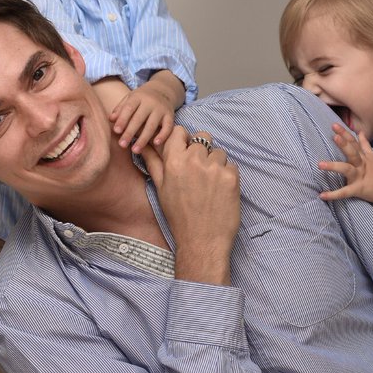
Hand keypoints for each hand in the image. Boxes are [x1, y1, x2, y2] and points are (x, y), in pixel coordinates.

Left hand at [110, 70, 184, 152]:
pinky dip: (163, 135)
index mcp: (138, 97)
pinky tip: (155, 144)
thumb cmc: (141, 98)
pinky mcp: (170, 116)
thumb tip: (110, 120)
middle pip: (139, 119)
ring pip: (152, 125)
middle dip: (130, 132)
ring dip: (143, 139)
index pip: (129, 108)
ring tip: (135, 150)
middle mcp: (150, 102)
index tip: (116, 131)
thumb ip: (120, 109)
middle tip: (122, 145)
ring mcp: (161, 109)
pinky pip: (168, 127)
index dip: (122, 120)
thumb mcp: (130, 99)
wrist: (163, 90)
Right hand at [141, 126, 238, 284]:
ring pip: (219, 151)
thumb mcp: (161, 188)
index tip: (186, 151)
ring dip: (216, 163)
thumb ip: (153, 162)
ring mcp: (214, 167)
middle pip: (203, 137)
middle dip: (202, 150)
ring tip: (209, 185)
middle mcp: (194, 160)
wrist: (202, 240)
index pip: (179, 131)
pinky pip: (231, 165)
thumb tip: (141, 145)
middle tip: (199, 171)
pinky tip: (219, 191)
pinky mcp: (231, 176)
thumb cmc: (179, 216)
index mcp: (174, 161)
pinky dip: (227, 175)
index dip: (184, 139)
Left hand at [318, 123, 372, 205]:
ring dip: (333, 166)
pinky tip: (322, 195)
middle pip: (352, 152)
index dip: (344, 133)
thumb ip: (365, 145)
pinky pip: (344, 192)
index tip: (334, 125)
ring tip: (320, 164)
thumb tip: (360, 132)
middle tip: (334, 136)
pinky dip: (333, 195)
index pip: (354, 142)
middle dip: (343, 144)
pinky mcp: (359, 189)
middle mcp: (362, 164)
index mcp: (365, 157)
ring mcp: (360, 176)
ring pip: (346, 169)